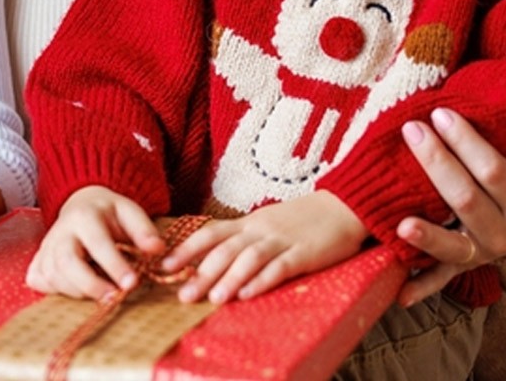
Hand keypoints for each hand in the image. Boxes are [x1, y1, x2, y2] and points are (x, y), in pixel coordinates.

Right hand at [25, 185, 163, 300]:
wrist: (81, 202)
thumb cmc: (109, 212)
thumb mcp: (129, 211)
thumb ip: (143, 230)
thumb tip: (157, 250)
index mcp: (84, 215)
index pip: (97, 243)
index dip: (114, 265)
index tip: (131, 284)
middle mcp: (61, 230)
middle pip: (66, 262)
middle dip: (89, 285)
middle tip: (113, 298)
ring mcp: (47, 245)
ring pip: (53, 275)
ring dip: (76, 291)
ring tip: (100, 293)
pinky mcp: (38, 258)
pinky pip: (39, 279)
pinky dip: (55, 290)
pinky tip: (74, 288)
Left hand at [167, 192, 366, 303]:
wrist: (342, 207)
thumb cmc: (300, 220)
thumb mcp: (265, 224)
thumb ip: (241, 239)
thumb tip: (210, 259)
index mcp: (247, 223)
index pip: (209, 233)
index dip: (186, 249)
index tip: (164, 267)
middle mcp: (259, 229)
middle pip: (224, 249)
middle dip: (201, 272)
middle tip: (182, 294)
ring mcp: (281, 240)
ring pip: (249, 258)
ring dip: (229, 278)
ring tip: (212, 298)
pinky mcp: (304, 253)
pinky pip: (280, 266)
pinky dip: (262, 280)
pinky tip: (248, 294)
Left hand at [397, 108, 505, 305]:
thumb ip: (505, 138)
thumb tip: (496, 98)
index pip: (493, 169)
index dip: (467, 141)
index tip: (440, 113)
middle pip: (465, 198)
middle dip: (437, 162)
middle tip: (411, 130)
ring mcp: (483, 253)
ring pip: (454, 245)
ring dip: (428, 236)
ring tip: (403, 225)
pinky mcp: (464, 267)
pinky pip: (441, 280)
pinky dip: (422, 287)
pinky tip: (401, 294)